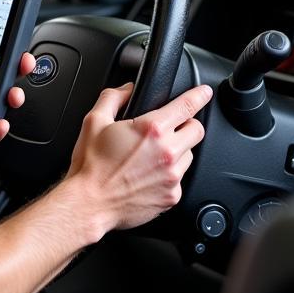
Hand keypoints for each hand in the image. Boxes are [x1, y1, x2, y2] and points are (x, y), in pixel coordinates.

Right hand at [67, 81, 212, 234]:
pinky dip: (169, 174)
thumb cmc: (91, 166)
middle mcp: (167, 152)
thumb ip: (113, 98)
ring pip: (189, 155)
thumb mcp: (94, 121)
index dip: (199, 96)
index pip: (186, 106)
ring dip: (178, 150)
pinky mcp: (172, 196)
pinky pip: (180, 179)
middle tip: (170, 128)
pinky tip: (148, 175)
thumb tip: (127, 89)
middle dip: (187, 125)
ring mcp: (172, 176)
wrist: (89, 203)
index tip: (204, 93)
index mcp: (151, 130)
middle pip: (197, 130)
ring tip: (152, 156)